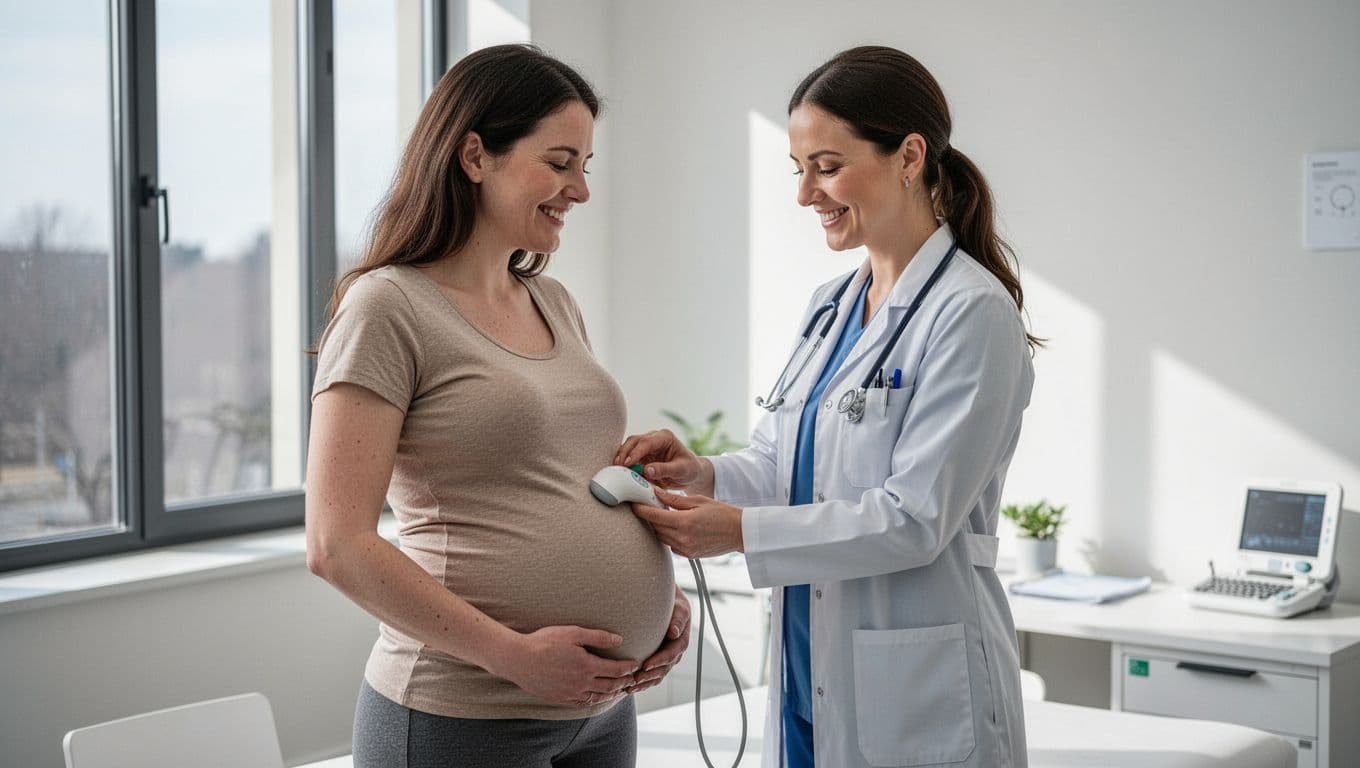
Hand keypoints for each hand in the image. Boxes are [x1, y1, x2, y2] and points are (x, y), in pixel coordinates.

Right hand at [499, 625, 640, 706]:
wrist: (518, 659)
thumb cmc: (544, 641)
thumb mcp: (573, 633)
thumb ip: (598, 637)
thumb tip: (619, 640)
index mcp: (587, 665)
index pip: (616, 669)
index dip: (629, 667)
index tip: (636, 664)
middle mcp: (581, 682)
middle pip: (610, 686)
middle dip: (624, 682)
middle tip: (633, 679)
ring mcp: (571, 693)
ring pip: (598, 697)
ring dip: (612, 694)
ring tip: (620, 690)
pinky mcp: (560, 698)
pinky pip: (582, 703)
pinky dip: (594, 700)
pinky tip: (596, 697)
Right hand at [615, 429, 704, 490]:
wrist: (690, 473)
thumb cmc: (689, 469)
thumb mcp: (681, 470)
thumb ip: (665, 470)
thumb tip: (647, 470)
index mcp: (665, 437)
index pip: (647, 442)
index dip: (636, 452)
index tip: (628, 463)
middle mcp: (654, 438)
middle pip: (634, 441)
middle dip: (624, 453)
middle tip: (618, 466)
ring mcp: (646, 446)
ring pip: (629, 447)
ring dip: (621, 457)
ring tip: (616, 469)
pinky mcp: (642, 455)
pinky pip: (629, 456)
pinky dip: (624, 462)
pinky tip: (620, 471)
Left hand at [626, 588, 690, 694]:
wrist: (664, 599)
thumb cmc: (671, 600)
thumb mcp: (678, 605)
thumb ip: (678, 617)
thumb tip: (675, 633)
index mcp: (681, 638)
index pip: (672, 654)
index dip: (660, 661)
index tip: (646, 666)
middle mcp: (675, 650)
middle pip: (664, 668)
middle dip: (650, 676)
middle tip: (634, 680)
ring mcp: (666, 656)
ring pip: (657, 675)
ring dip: (644, 683)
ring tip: (629, 687)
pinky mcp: (656, 659)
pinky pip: (650, 674)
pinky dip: (641, 682)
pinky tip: (628, 686)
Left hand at [632, 488, 743, 558]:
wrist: (740, 532)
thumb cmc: (722, 513)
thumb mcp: (698, 501)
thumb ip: (675, 499)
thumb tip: (656, 493)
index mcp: (685, 522)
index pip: (655, 517)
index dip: (641, 510)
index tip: (633, 504)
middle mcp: (683, 538)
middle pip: (656, 528)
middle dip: (648, 517)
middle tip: (645, 506)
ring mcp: (686, 549)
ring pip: (662, 538)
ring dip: (658, 527)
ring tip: (659, 515)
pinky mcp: (689, 555)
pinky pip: (671, 545)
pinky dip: (668, 536)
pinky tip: (672, 527)